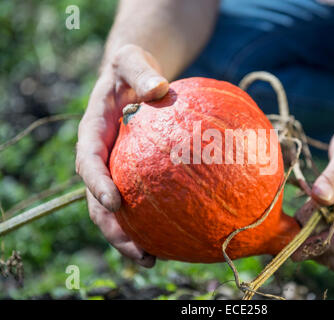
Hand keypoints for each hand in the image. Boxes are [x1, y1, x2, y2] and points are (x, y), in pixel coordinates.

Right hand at [76, 44, 168, 266]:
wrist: (135, 79)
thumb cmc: (132, 69)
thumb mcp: (132, 61)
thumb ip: (140, 71)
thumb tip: (158, 88)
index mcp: (93, 134)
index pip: (88, 162)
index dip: (97, 184)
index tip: (113, 202)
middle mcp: (101, 158)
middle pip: (98, 201)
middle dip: (114, 230)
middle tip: (138, 251)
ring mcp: (116, 170)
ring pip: (117, 212)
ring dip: (130, 237)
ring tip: (153, 259)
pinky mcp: (134, 176)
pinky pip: (140, 202)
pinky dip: (151, 221)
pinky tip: (174, 237)